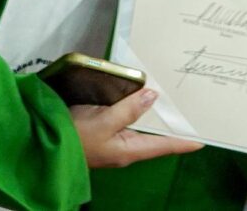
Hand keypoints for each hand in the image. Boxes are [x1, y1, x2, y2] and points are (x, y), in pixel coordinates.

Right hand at [70, 87, 199, 168]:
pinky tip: (140, 96)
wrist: (42, 145)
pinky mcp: (102, 131)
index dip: (183, 141)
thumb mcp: (104, 121)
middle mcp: (125, 147)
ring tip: (171, 100)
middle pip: (155, 137)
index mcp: (129, 150)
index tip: (203, 138)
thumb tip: (153, 96)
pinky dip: (136, 108)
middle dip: (171, 124)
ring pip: (141, 127)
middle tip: (189, 110)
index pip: (164, 146)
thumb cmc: (75, 136)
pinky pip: (126, 120)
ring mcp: (113, 140)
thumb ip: (129, 109)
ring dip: (154, 114)